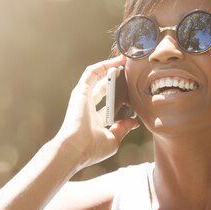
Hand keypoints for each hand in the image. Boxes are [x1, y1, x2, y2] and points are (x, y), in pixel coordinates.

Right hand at [57, 55, 138, 169]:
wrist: (75, 148)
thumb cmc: (92, 148)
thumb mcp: (113, 139)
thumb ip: (123, 128)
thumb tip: (134, 122)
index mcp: (95, 121)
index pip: (110, 106)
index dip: (122, 97)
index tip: (135, 90)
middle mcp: (89, 108)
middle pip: (104, 89)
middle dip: (117, 79)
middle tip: (131, 71)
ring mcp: (84, 99)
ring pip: (98, 78)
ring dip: (111, 68)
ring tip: (126, 61)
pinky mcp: (81, 91)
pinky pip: (91, 73)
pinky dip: (103, 66)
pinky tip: (116, 61)